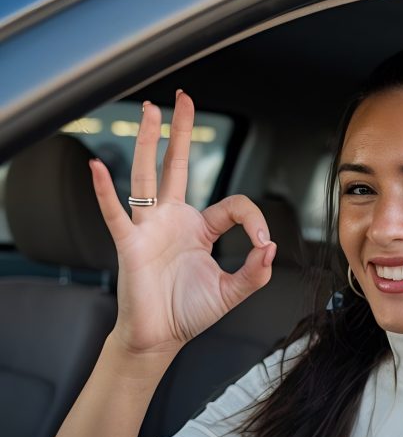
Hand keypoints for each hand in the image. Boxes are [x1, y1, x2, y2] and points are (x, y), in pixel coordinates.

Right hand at [89, 92, 275, 354]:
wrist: (159, 338)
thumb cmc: (188, 313)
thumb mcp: (231, 293)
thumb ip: (255, 274)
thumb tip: (272, 249)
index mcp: (200, 229)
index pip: (231, 205)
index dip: (253, 219)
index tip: (263, 242)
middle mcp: (173, 221)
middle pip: (177, 167)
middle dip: (181, 133)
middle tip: (183, 99)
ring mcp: (149, 229)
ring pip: (147, 177)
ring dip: (149, 143)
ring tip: (150, 111)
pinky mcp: (129, 243)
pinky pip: (115, 212)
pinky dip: (104, 190)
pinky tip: (97, 166)